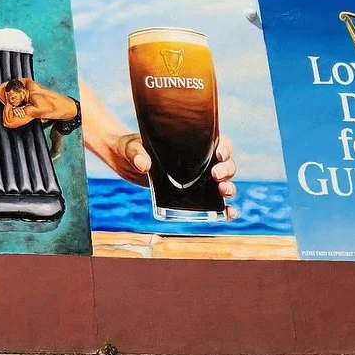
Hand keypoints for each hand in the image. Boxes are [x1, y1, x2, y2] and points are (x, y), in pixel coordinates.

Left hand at [112, 132, 237, 218]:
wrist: (125, 162)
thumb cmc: (132, 148)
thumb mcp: (132, 147)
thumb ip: (137, 154)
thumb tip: (144, 165)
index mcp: (191, 142)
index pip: (217, 141)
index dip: (224, 147)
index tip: (218, 154)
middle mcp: (199, 160)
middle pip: (225, 163)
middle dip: (226, 169)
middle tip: (215, 175)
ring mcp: (197, 177)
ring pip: (223, 181)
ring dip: (229, 187)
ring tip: (223, 192)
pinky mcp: (191, 194)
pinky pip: (214, 202)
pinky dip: (225, 208)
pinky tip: (229, 213)